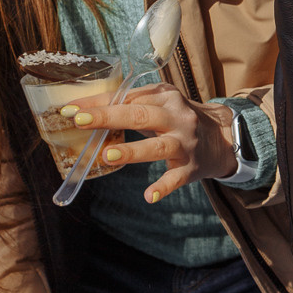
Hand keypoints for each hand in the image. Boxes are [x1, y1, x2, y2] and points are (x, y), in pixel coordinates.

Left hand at [61, 82, 237, 200]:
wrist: (222, 137)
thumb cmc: (178, 118)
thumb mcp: (160, 103)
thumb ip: (130, 104)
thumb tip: (85, 110)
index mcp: (164, 96)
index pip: (126, 97)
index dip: (98, 102)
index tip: (70, 109)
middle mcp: (176, 116)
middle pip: (140, 115)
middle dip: (109, 117)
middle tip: (81, 121)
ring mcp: (184, 142)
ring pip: (157, 146)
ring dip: (132, 151)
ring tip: (108, 156)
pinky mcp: (191, 167)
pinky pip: (175, 178)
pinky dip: (162, 187)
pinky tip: (148, 196)